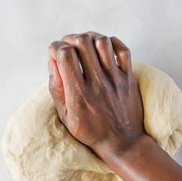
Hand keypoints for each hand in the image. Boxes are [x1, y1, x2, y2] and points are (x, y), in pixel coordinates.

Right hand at [48, 32, 144, 159]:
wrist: (122, 143)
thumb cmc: (91, 131)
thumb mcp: (65, 115)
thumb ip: (57, 88)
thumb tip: (53, 62)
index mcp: (79, 94)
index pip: (65, 56)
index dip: (55, 47)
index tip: (54, 52)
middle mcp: (97, 83)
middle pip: (83, 43)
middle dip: (70, 38)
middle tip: (67, 45)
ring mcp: (115, 79)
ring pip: (102, 42)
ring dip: (90, 37)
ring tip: (84, 43)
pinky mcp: (128, 78)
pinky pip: (123, 50)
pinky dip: (112, 42)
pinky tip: (103, 47)